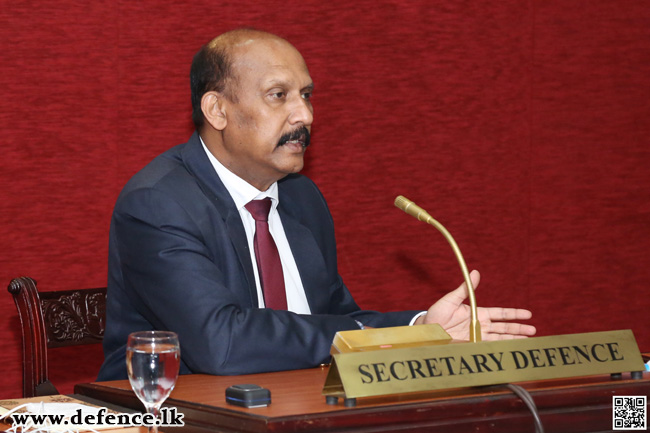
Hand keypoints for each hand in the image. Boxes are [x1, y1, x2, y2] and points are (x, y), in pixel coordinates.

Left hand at [415, 270, 536, 340]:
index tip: (528, 314)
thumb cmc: (437, 314)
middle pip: (504, 327)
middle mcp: (480, 325)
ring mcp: (477, 336)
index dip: (514, 314)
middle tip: (533, 330)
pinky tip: (511, 349)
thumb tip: (475, 272)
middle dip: (519, 328)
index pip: (500, 313)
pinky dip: (501, 348)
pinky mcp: (472, 345)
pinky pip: (489, 347)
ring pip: (500, 338)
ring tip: (528, 339)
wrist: (427, 330)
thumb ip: (465, 288)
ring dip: (514, 338)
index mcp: (478, 313)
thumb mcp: (451, 299)